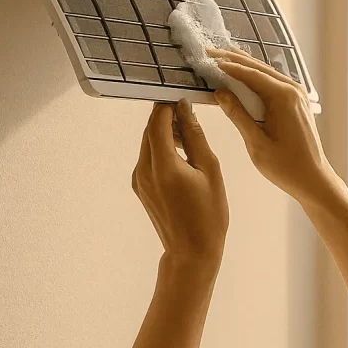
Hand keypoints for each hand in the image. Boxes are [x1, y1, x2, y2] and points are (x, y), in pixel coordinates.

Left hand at [132, 100, 228, 269]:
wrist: (191, 252)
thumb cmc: (209, 214)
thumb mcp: (209, 170)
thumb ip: (195, 136)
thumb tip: (184, 108)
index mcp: (162, 165)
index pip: (157, 121)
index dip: (168, 104)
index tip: (183, 96)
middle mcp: (143, 170)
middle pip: (150, 130)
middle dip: (167, 118)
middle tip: (190, 115)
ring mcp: (138, 180)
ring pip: (148, 144)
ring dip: (165, 134)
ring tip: (191, 139)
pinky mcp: (139, 187)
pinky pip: (148, 159)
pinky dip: (162, 150)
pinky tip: (182, 158)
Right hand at [207, 48, 337, 207]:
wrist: (313, 179)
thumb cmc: (286, 166)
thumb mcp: (256, 143)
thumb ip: (237, 115)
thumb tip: (220, 93)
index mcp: (284, 98)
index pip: (251, 75)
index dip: (229, 67)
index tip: (210, 59)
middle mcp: (293, 90)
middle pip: (259, 68)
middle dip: (234, 59)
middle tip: (211, 51)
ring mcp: (297, 94)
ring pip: (266, 72)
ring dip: (244, 65)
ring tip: (223, 56)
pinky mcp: (296, 101)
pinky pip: (273, 82)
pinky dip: (255, 76)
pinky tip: (243, 73)